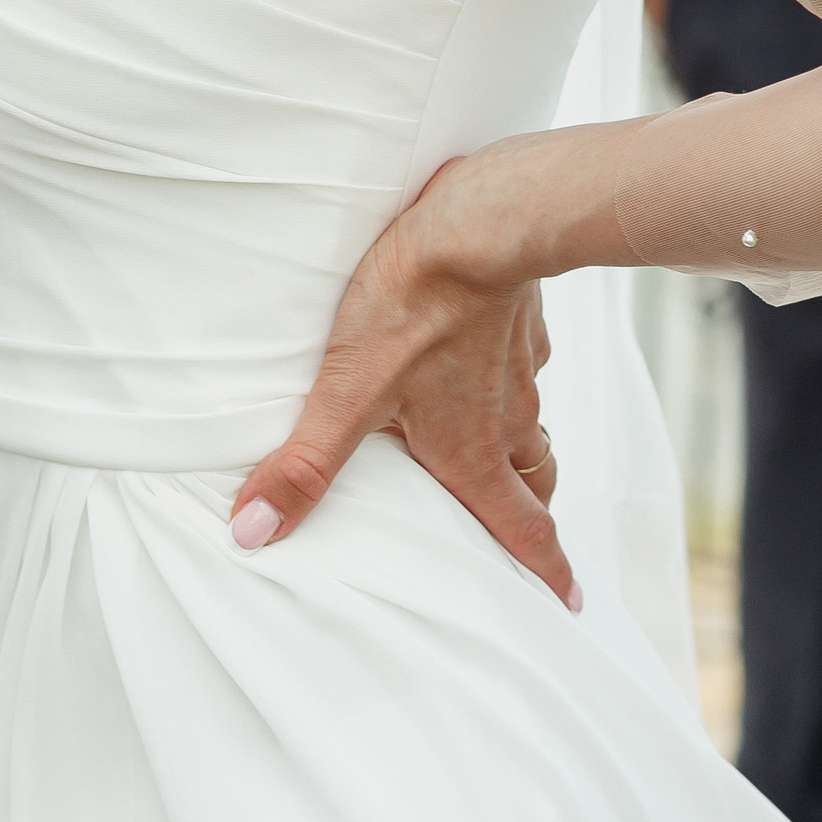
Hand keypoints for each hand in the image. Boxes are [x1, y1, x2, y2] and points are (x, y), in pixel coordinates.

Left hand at [227, 156, 574, 609]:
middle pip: (535, 480)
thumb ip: (305, 464)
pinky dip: (510, 374)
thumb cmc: (416, 306)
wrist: (483, 219)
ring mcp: (520, 366)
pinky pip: (523, 361)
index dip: (545, 572)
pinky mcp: (519, 316)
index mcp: (472, 451)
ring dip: (524, 444)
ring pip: (533, 422)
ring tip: (505, 449)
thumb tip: (253, 534)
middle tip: (529, 528)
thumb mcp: (348, 390)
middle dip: (533, 510)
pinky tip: (485, 354)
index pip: (520, 528)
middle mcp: (508, 417)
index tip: (569, 603)